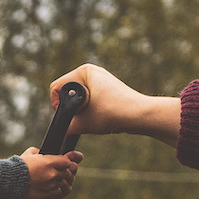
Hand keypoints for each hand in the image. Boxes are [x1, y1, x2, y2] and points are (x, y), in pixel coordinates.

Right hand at [22, 146, 82, 198]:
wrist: (10, 181)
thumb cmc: (19, 166)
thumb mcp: (30, 153)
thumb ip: (42, 152)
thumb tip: (47, 154)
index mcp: (49, 162)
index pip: (67, 162)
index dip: (64, 162)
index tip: (61, 162)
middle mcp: (52, 174)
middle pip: (67, 172)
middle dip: (63, 171)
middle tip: (56, 170)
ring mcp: (51, 185)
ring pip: (63, 182)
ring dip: (59, 180)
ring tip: (50, 178)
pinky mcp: (47, 194)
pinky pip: (58, 191)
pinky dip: (55, 188)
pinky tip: (49, 185)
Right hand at [50, 64, 179, 145]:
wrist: (141, 115)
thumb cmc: (113, 114)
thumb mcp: (83, 123)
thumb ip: (66, 125)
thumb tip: (62, 129)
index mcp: (83, 71)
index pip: (56, 88)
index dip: (57, 105)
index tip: (69, 117)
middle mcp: (91, 70)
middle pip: (67, 91)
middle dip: (71, 107)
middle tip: (83, 118)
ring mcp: (100, 78)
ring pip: (78, 96)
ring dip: (82, 109)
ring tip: (94, 117)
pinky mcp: (107, 87)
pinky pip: (89, 97)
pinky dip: (91, 108)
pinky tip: (100, 115)